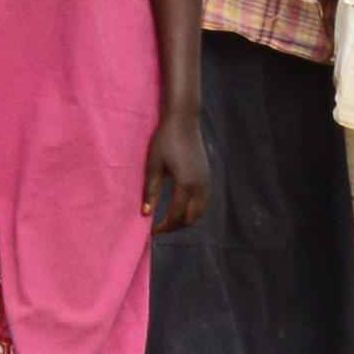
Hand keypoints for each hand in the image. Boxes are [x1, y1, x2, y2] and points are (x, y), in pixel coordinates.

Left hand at [140, 112, 210, 241]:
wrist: (183, 121)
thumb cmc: (164, 141)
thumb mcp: (153, 166)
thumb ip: (151, 191)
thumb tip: (145, 213)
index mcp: (185, 184)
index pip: (177, 215)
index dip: (164, 227)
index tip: (152, 231)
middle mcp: (200, 186)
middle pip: (191, 218)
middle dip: (176, 226)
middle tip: (160, 228)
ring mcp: (207, 181)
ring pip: (200, 211)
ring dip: (186, 219)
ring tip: (169, 220)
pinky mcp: (208, 176)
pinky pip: (204, 201)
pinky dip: (194, 209)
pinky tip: (180, 207)